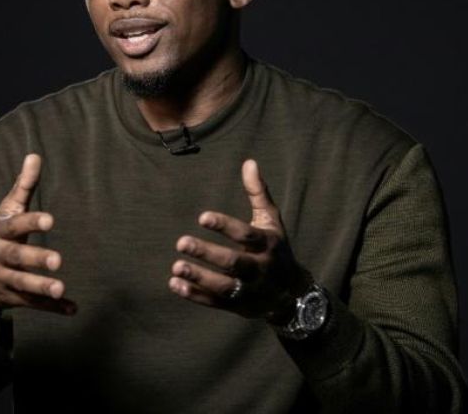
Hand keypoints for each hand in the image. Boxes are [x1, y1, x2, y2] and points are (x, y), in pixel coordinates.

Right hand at [0, 154, 75, 314]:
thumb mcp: (6, 211)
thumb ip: (23, 186)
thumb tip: (35, 155)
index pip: (14, 226)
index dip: (31, 222)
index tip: (51, 220)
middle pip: (16, 257)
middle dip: (35, 259)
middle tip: (58, 260)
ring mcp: (2, 279)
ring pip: (22, 285)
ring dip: (41, 287)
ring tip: (61, 288)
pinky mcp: (10, 298)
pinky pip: (32, 304)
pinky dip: (51, 308)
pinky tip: (72, 308)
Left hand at [169, 159, 310, 321]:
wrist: (292, 294)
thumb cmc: (276, 248)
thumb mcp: (271, 221)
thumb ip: (258, 193)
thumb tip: (249, 162)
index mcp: (268, 245)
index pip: (246, 235)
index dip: (225, 226)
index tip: (202, 217)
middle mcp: (260, 269)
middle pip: (234, 263)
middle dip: (208, 253)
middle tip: (181, 242)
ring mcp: (249, 290)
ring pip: (224, 286)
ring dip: (199, 277)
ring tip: (176, 266)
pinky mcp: (238, 306)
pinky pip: (215, 302)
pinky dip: (195, 295)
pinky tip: (175, 284)